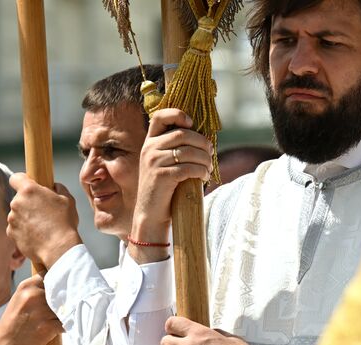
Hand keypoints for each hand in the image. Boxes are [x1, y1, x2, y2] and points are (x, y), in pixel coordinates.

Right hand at [0, 274, 63, 344]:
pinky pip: (67, 322)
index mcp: (26, 286)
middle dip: (67, 298)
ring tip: (68, 316)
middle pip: (62, 290)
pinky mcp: (47, 327)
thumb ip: (37, 289)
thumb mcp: (20, 300)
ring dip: (69, 311)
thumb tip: (62, 280)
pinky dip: (69, 325)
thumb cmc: (15, 323)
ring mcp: (40, 312)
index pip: (52, 275)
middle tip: (70, 303)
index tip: (65, 288)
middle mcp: (33, 296)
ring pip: (66, 306)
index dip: (60, 282)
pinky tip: (66, 326)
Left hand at [7, 174, 83, 269]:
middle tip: (42, 212)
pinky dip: (23, 231)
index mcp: (29, 190)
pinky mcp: (11, 233)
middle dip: (28, 203)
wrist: (59, 249)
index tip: (29, 187)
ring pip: (17, 214)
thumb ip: (58, 188)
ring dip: (25, 218)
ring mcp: (12, 219)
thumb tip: (54, 187)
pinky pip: (16, 228)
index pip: (16, 178)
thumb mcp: (67, 200)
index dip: (22, 181)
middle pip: (18, 198)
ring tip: (41, 227)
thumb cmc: (65, 223)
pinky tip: (36, 236)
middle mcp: (16, 202)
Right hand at [128, 110, 213, 262]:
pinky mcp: (162, 176)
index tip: (192, 124)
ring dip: (205, 159)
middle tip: (211, 154)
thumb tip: (205, 141)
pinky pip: (189, 168)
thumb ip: (177, 150)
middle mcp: (149, 149)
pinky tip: (204, 177)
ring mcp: (154, 162)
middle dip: (202, 143)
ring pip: (188, 151)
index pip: (160, 116)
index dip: (178, 115)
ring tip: (209, 168)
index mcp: (149, 143)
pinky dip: (201, 171)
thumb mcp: (165, 165)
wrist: (150, 215)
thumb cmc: (163, 190)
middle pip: (183, 134)